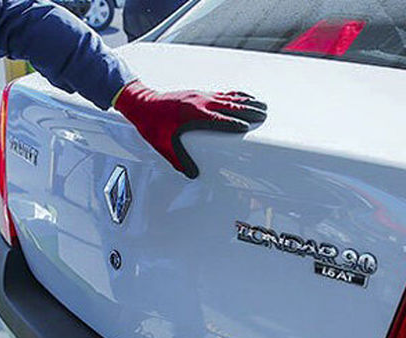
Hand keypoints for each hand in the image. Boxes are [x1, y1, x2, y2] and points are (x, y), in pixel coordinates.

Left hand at [114, 80, 266, 178]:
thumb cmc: (151, 124)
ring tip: (261, 105)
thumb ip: (179, 159)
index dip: (235, 123)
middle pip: (230, 106)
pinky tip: (243, 98)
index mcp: (192, 115)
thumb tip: (192, 175)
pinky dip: (235, 96)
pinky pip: (221, 94)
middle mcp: (199, 102)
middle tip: (264, 114)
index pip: (220, 120)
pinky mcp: (198, 94)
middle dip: (248, 110)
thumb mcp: (163, 145)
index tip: (249, 127)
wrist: (141, 103)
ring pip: (228, 98)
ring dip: (246, 101)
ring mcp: (199, 96)